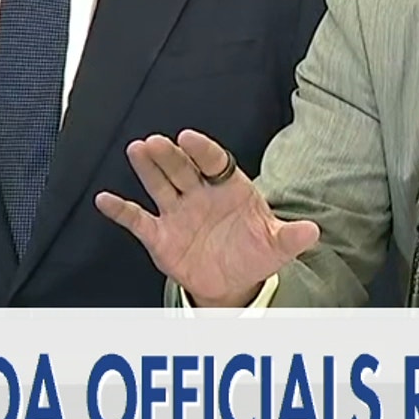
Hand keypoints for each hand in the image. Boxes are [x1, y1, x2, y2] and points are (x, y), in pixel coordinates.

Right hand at [94, 129, 318, 307]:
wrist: (234, 281)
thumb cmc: (255, 252)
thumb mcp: (276, 245)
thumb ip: (290, 237)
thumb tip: (313, 231)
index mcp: (229, 187)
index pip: (215, 162)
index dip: (202, 150)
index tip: (189, 138)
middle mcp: (200, 194)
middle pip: (183, 168)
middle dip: (170, 155)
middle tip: (157, 141)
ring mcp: (178, 212)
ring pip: (160, 184)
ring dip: (148, 169)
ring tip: (136, 150)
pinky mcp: (160, 235)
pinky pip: (138, 220)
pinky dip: (121, 211)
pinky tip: (106, 199)